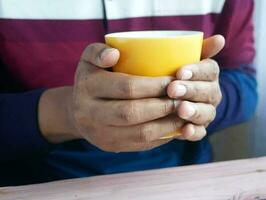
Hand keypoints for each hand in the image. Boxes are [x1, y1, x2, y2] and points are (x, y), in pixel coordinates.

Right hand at [39, 43, 184, 151]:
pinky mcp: (111, 147)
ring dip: (166, 124)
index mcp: (88, 86)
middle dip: (162, 106)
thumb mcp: (90, 58)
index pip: (126, 87)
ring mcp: (100, 133)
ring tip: (183, 113)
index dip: (154, 85)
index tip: (174, 80)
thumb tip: (115, 54)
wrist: (78, 110)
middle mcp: (89, 113)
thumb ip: (100, 51)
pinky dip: (162, 136)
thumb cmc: (94, 77)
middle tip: (183, 98)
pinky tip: (176, 126)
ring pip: (139, 133)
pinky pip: (141, 145)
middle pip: (132, 113)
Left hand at [167, 35, 224, 140]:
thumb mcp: (180, 58)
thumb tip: (220, 39)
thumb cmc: (171, 73)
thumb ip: (198, 48)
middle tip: (173, 89)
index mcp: (209, 74)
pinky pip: (200, 132)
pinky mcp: (199, 128)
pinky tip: (184, 131)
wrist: (163, 98)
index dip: (196, 71)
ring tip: (181, 110)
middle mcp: (212, 93)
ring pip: (206, 112)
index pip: (209, 70)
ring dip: (194, 111)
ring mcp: (207, 111)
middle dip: (191, 90)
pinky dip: (193, 132)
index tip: (180, 72)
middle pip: (208, 91)